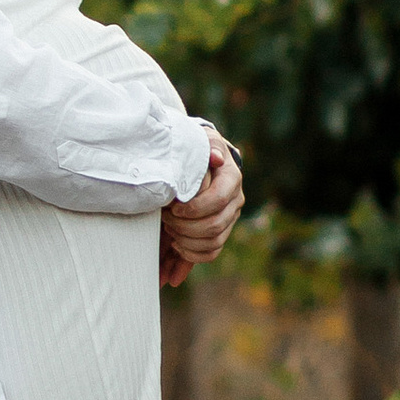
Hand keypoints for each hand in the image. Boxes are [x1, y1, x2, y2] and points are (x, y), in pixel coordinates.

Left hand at [160, 133, 243, 288]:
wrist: (199, 158)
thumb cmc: (195, 150)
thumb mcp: (199, 143)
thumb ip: (207, 149)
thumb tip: (216, 157)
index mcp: (230, 179)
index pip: (217, 200)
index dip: (194, 208)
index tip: (173, 208)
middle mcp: (234, 201)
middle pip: (214, 225)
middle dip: (185, 227)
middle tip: (164, 219)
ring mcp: (229, 218)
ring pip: (213, 242)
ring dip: (186, 242)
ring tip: (168, 233)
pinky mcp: (220, 231)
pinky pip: (211, 252)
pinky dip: (191, 256)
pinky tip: (175, 250)